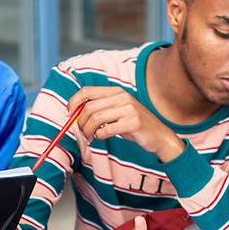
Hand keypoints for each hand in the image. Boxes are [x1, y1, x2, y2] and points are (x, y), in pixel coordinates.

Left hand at [68, 87, 184, 161]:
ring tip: (90, 137)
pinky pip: (107, 130)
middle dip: (80, 122)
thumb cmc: (134, 125)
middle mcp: (122, 97)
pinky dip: (100, 136)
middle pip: (89, 107)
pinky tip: (102, 138)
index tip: (69, 113)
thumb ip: (100, 109)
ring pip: (96, 119)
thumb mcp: (118, 112)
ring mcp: (129, 109)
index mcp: (117, 91)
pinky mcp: (133, 122)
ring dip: (88, 131)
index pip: (87, 91)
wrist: (159, 136)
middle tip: (82, 132)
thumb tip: (74, 114)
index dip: (74, 101)